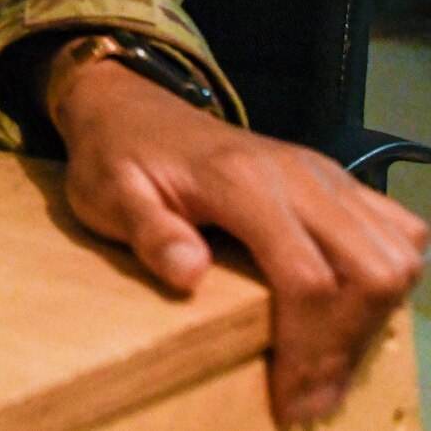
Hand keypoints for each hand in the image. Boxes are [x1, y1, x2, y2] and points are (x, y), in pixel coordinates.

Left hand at [52, 57, 426, 426]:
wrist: (130, 108)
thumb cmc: (116, 156)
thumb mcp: (108, 196)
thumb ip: (148, 233)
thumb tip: (189, 274)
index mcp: (241, 182)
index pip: (307, 277)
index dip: (308, 347)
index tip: (290, 398)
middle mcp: (299, 174)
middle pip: (370, 271)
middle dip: (347, 343)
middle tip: (311, 394)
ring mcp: (324, 174)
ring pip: (397, 254)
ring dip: (372, 319)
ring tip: (327, 366)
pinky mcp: (335, 180)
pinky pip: (398, 231)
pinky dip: (386, 282)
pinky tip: (350, 318)